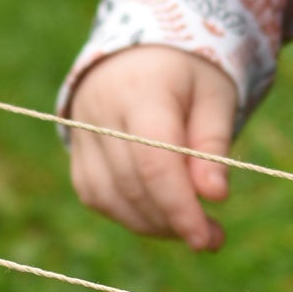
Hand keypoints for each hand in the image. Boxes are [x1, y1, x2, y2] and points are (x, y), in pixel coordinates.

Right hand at [65, 47, 238, 252]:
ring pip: (111, 198)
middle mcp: (100, 111)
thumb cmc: (189, 75)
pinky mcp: (76, 153)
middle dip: (173, 221)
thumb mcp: (216, 97)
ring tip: (192, 228)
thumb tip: (215, 197)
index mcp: (140, 90)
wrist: (142, 53)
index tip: (205, 239)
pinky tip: (162, 216)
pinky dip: (130, 215)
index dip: (179, 207)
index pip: (154, 162)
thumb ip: (214, 146)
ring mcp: (81, 132)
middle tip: (212, 238)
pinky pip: (98, 197)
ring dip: (153, 224)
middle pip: (133, 185)